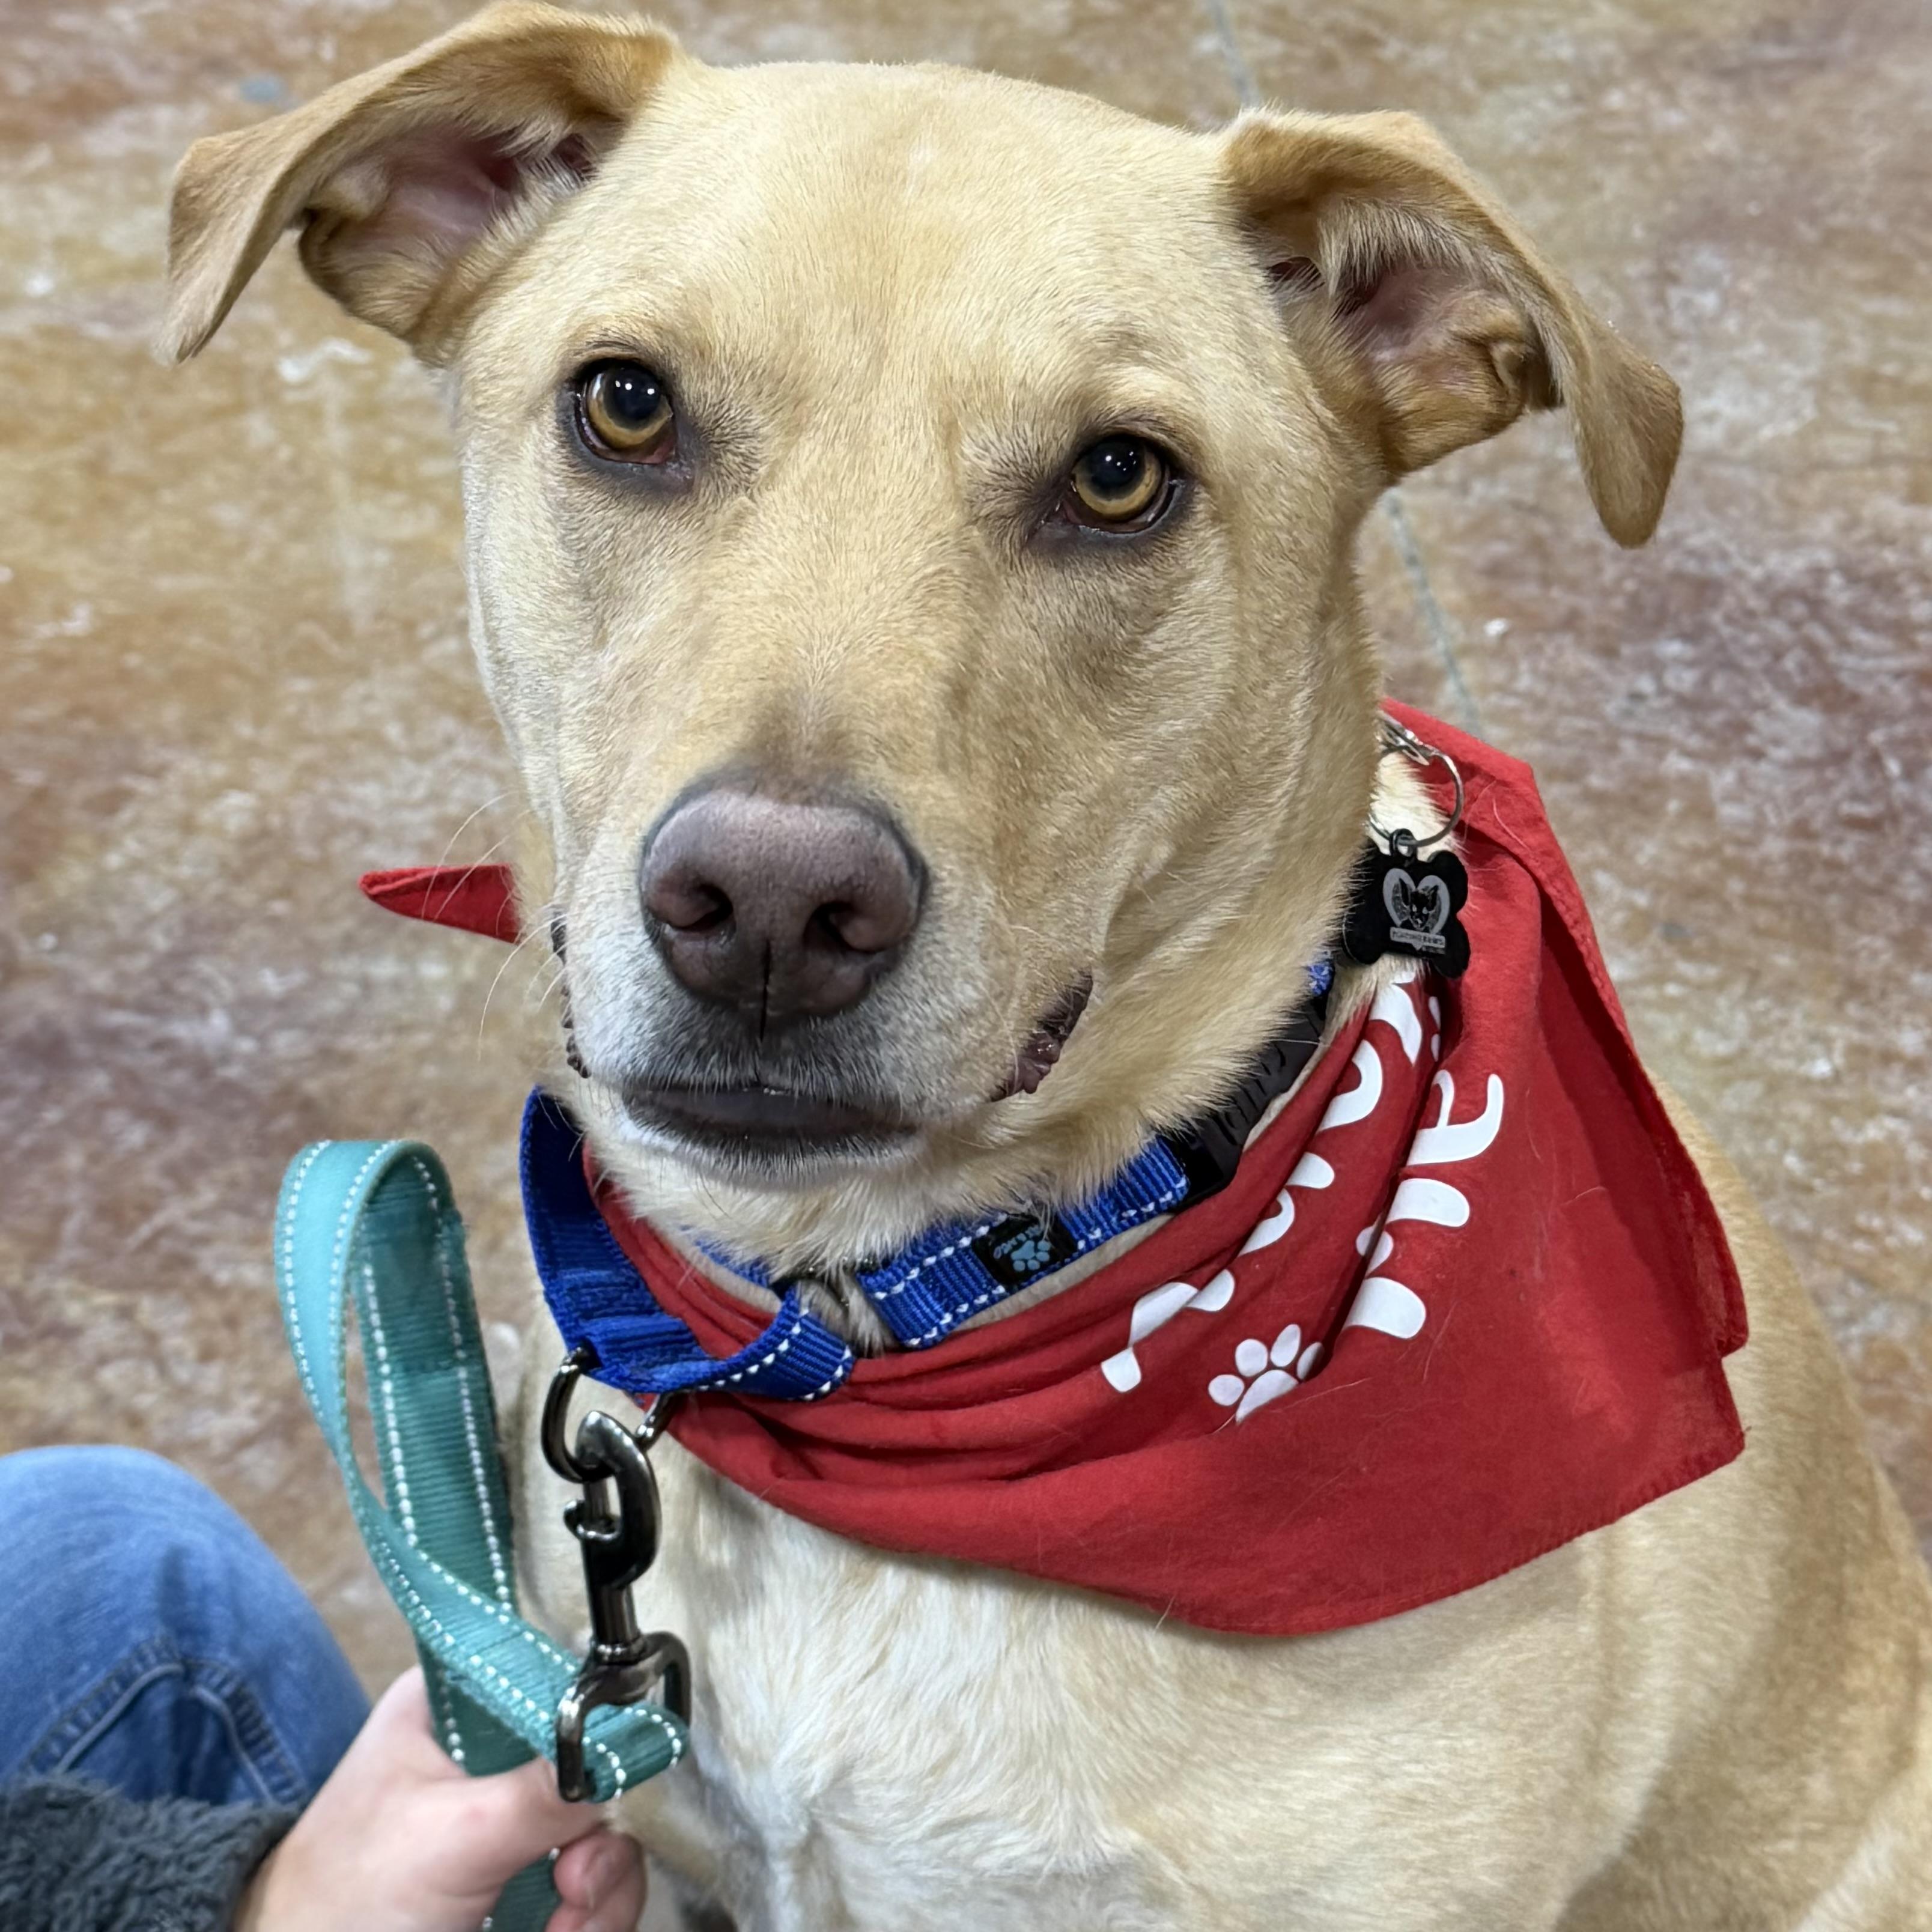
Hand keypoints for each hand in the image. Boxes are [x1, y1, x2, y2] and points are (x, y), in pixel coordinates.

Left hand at [235, 1669, 645, 1931]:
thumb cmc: (339, 1902)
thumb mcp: (451, 1834)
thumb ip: (544, 1790)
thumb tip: (634, 1750)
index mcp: (458, 1703)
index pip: (556, 1674)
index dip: (598, 1721)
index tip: (607, 1776)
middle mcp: (492, 1754)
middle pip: (595, 1768)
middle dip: (598, 1838)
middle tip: (572, 1884)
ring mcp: (511, 1822)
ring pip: (604, 1835)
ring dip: (600, 1891)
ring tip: (564, 1926)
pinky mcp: (525, 1882)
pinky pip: (594, 1888)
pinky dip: (590, 1918)